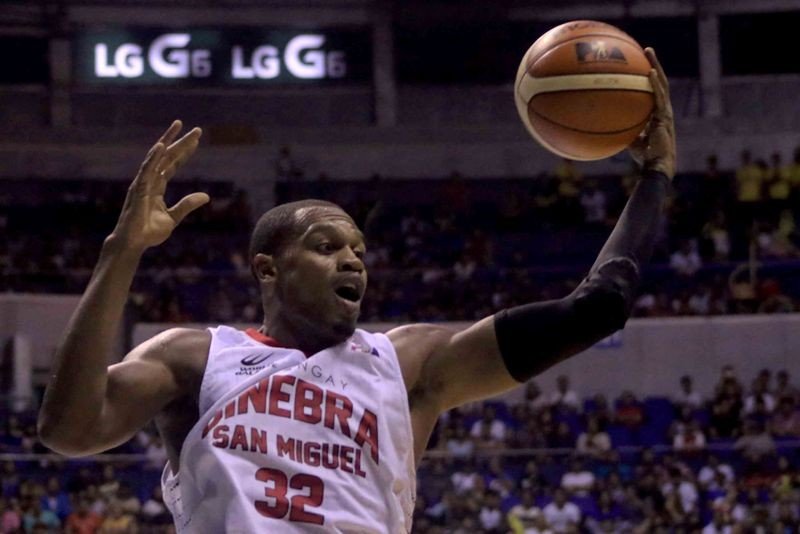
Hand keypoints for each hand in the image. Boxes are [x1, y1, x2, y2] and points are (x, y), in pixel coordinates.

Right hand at [111, 120, 207, 251]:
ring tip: (179, 127)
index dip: (184, 152)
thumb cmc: (148, 232)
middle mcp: (149, 180)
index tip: (196, 140)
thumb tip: (206, 196)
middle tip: (196, 129)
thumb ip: (187, 205)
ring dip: (169, 141)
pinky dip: (154, 158)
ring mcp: (142, 183)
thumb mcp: (173, 218)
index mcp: (157, 186)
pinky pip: (146, 170)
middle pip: (167, 156)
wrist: (133, 244)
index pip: (172, 164)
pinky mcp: (137, 189)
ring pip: (157, 157)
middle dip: (181, 142)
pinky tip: (162, 146)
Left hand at [629, 48, 675, 178]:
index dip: (650, 77)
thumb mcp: (631, 140)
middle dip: (654, 64)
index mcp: (657, 112)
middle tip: (646, 50)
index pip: (654, 90)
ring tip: (648, 52)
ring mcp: (665, 111)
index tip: (641, 63)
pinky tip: (649, 73)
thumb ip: (625, 130)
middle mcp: (663, 108)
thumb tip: (608, 125)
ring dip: (655, 66)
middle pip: (660, 81)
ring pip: (662, 83)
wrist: (657, 165)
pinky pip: (658, 97)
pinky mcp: (664, 117)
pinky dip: (654, 84)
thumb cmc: (646, 155)